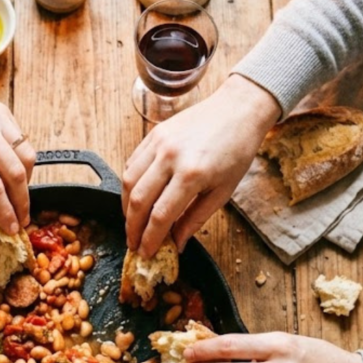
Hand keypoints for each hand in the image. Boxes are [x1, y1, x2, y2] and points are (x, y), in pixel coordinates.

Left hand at [0, 62, 36, 234]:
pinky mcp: (4, 112)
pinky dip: (24, 163)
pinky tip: (15, 176)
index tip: (10, 229)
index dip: (5, 212)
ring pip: (27, 158)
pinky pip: (24, 142)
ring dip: (27, 184)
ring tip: (19, 200)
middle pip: (15, 175)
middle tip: (21, 221)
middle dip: (22, 204)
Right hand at [122, 75, 280, 256]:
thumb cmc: (236, 151)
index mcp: (192, 175)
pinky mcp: (154, 134)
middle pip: (139, 201)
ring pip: (128, 182)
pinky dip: (128, 185)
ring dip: (125, 208)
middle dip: (132, 228)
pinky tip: (133, 198)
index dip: (150, 239)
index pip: (161, 216)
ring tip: (131, 224)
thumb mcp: (222, 192)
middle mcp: (170, 157)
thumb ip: (195, 219)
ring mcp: (159, 143)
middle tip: (133, 244)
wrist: (237, 110)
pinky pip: (131, 163)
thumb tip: (177, 243)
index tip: (146, 253)